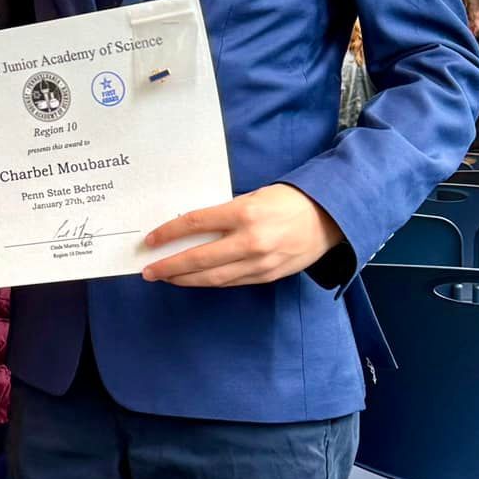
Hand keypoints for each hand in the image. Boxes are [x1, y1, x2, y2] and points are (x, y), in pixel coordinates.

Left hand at [142, 184, 342, 288]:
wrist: (329, 218)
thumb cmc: (288, 201)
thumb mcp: (253, 197)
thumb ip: (225, 214)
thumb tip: (192, 229)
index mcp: (244, 213)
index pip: (194, 224)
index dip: (168, 233)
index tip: (150, 240)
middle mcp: (250, 241)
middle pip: (198, 258)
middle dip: (169, 266)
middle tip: (148, 271)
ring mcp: (259, 263)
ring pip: (212, 277)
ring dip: (185, 279)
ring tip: (166, 278)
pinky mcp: (267, 277)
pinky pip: (231, 282)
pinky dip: (209, 282)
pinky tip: (195, 280)